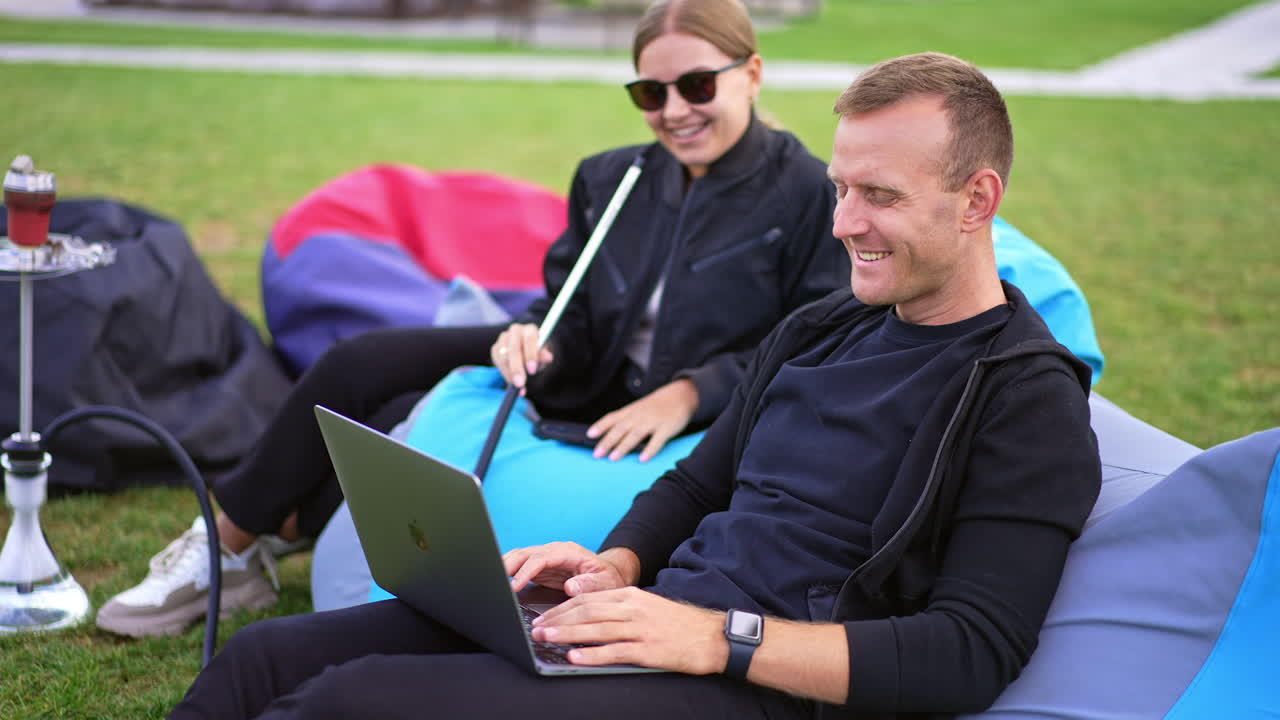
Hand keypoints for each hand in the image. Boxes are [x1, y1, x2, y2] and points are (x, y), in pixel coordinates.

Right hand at [490, 323, 553, 393]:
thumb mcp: (543, 355)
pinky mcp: (495, 348)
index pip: (530, 339)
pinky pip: (498, 362)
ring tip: (518, 387)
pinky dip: (505, 374)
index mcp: (529, 329)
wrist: (527, 351)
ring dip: (510, 374)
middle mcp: (515, 331)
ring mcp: (503, 339)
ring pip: (503, 357)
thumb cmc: (537, 353)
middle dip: (517, 368)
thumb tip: (549, 358)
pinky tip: (511, 383)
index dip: (530, 355)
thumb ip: (544, 356)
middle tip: (520, 384)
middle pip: (514, 349)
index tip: (532, 371)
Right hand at [503, 542, 632, 595]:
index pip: (541, 558)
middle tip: (493, 581)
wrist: (608, 576)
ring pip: (519, 557)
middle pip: (525, 553)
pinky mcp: (540, 568)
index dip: (526, 571)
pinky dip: (508, 572)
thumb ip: (589, 584)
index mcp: (568, 552)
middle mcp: (554, 552)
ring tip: (490, 580)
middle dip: (507, 565)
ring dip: (504, 566)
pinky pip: (520, 567)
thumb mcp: (604, 582)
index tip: (515, 586)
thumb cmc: (607, 579)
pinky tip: (498, 582)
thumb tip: (571, 586)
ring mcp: (546, 558)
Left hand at [530, 587, 727, 674]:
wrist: (714, 637)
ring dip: (567, 634)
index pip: (588, 599)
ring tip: (545, 639)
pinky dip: (592, 654)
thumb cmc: (680, 625)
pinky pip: (614, 651)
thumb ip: (622, 610)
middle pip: (586, 611)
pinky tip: (575, 657)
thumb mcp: (649, 607)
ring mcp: (640, 628)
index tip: (544, 616)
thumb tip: (592, 617)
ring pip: (595, 629)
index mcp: (631, 596)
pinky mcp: (648, 649)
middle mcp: (633, 608)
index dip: (562, 608)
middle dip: (557, 620)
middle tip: (536, 628)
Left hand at [587, 378, 698, 461]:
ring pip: (636, 435)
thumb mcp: (638, 408)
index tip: (589, 435)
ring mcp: (653, 422)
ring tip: (613, 458)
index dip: (601, 426)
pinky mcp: (667, 428)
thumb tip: (605, 434)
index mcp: (631, 411)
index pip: (612, 418)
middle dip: (607, 441)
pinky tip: (643, 459)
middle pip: (621, 429)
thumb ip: (624, 419)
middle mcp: (639, 416)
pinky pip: (658, 440)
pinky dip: (650, 450)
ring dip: (624, 447)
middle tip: (597, 454)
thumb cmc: (655, 406)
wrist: (680, 395)